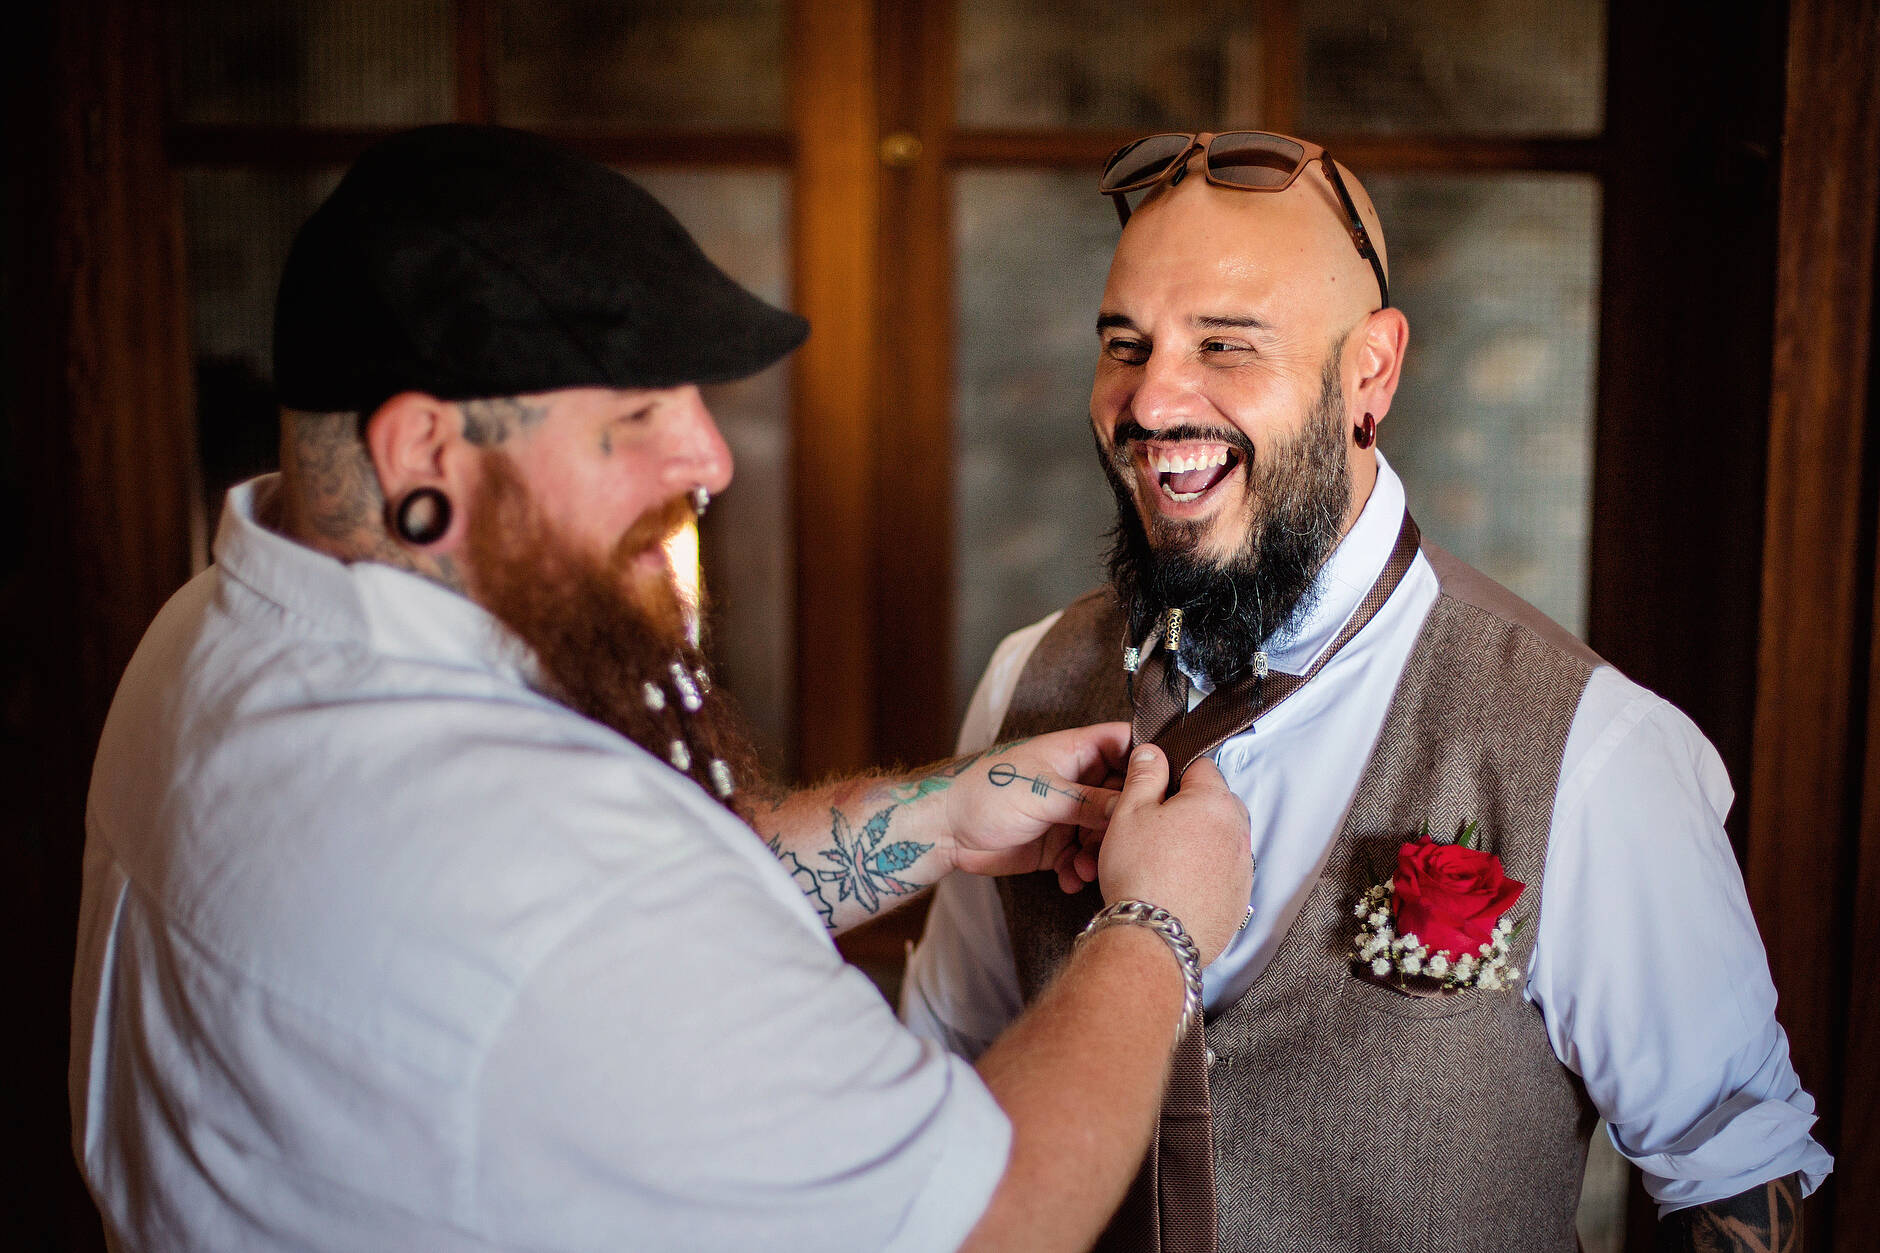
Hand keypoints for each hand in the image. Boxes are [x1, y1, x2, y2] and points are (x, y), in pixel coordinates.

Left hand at [943, 723, 1129, 891]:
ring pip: (1104, 833)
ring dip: (1102, 853)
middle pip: (1122, 796)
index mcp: (1075, 753)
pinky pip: (1082, 858)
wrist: (944, 829)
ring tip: (1087, 868)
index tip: (1161, 786)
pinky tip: (1069, 879)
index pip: (1124, 744)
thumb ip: (1089, 802)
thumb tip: (1131, 806)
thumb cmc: (984, 791)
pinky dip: (1080, 870)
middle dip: (1125, 822)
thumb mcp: (1044, 793)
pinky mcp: (1054, 845)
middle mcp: (1075, 782)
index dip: (1146, 760)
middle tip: (1122, 842)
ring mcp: (1066, 814)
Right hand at [1097, 746, 1251, 964]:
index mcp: (1215, 802)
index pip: (1200, 766)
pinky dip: (1204, 873)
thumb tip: (1152, 752)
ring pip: (1219, 839)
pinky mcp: (1240, 899)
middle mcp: (1238, 832)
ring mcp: (1242, 868)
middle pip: (1214, 803)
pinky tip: (1176, 884)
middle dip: (1187, 808)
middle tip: (1153, 827)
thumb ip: (1144, 775)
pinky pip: (1222, 872)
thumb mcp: (1129, 813)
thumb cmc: (1140, 873)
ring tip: (1162, 860)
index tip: (1153, 788)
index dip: (1172, 772)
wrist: (1154, 938)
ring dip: (1197, 841)